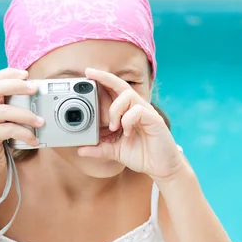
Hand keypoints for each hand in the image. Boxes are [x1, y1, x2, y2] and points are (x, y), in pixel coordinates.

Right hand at [0, 68, 43, 181]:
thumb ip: (9, 111)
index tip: (27, 74)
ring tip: (41, 121)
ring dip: (27, 114)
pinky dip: (25, 133)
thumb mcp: (1, 124)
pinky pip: (9, 129)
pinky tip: (34, 139)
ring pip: (4, 110)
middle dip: (17, 86)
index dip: (9, 74)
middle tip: (34, 89)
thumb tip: (33, 98)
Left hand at [77, 68, 185, 182]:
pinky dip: (128, 121)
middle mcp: (137, 109)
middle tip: (89, 75)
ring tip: (114, 127)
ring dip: (116, 110)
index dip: (103, 80)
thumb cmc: (142, 155)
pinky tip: (128, 133)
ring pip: (128, 96)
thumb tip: (80, 149)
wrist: (161, 168)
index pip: (115, 90)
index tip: (88, 73)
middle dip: (105, 77)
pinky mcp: (154, 120)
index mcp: (128, 112)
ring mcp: (146, 113)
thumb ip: (99, 149)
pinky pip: (138, 110)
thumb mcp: (115, 152)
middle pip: (122, 85)